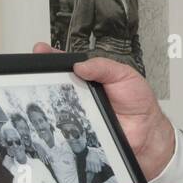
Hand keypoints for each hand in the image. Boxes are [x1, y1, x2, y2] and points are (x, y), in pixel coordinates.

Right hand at [33, 42, 175, 179]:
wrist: (147, 131)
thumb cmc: (137, 100)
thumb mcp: (124, 75)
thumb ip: (104, 67)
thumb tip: (80, 65)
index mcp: (90, 76)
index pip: (66, 64)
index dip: (50, 57)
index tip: (39, 51)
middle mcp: (79, 93)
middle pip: (54, 83)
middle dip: (42, 77)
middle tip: (35, 73)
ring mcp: (77, 111)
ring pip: (54, 104)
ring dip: (48, 100)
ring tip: (40, 92)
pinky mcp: (78, 130)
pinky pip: (63, 126)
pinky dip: (58, 123)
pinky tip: (53, 118)